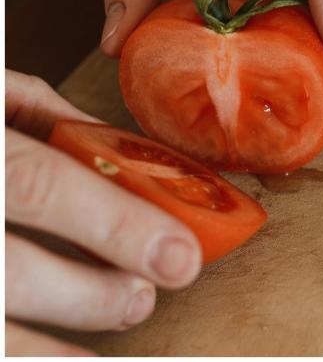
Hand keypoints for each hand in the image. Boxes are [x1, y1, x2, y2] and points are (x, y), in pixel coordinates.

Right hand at [5, 70, 201, 355]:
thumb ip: (43, 113)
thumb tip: (118, 151)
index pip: (39, 183)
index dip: (114, 223)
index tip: (179, 255)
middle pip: (11, 269)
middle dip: (90, 295)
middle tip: (143, 298)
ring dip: (49, 351)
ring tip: (106, 341)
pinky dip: (19, 354)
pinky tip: (53, 359)